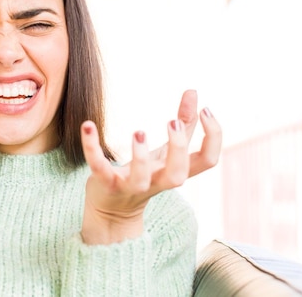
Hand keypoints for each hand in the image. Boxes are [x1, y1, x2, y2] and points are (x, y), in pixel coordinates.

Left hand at [80, 90, 221, 244]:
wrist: (111, 210)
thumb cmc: (145, 174)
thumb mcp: (166, 152)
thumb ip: (183, 123)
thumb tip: (193, 91)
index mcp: (175, 171)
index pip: (208, 161)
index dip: (214, 138)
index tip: (206, 110)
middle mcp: (157, 181)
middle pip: (178, 175)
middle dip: (178, 148)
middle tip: (172, 122)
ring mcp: (130, 186)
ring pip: (140, 178)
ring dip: (140, 156)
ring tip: (139, 132)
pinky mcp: (105, 184)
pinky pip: (99, 168)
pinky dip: (92, 147)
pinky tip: (88, 125)